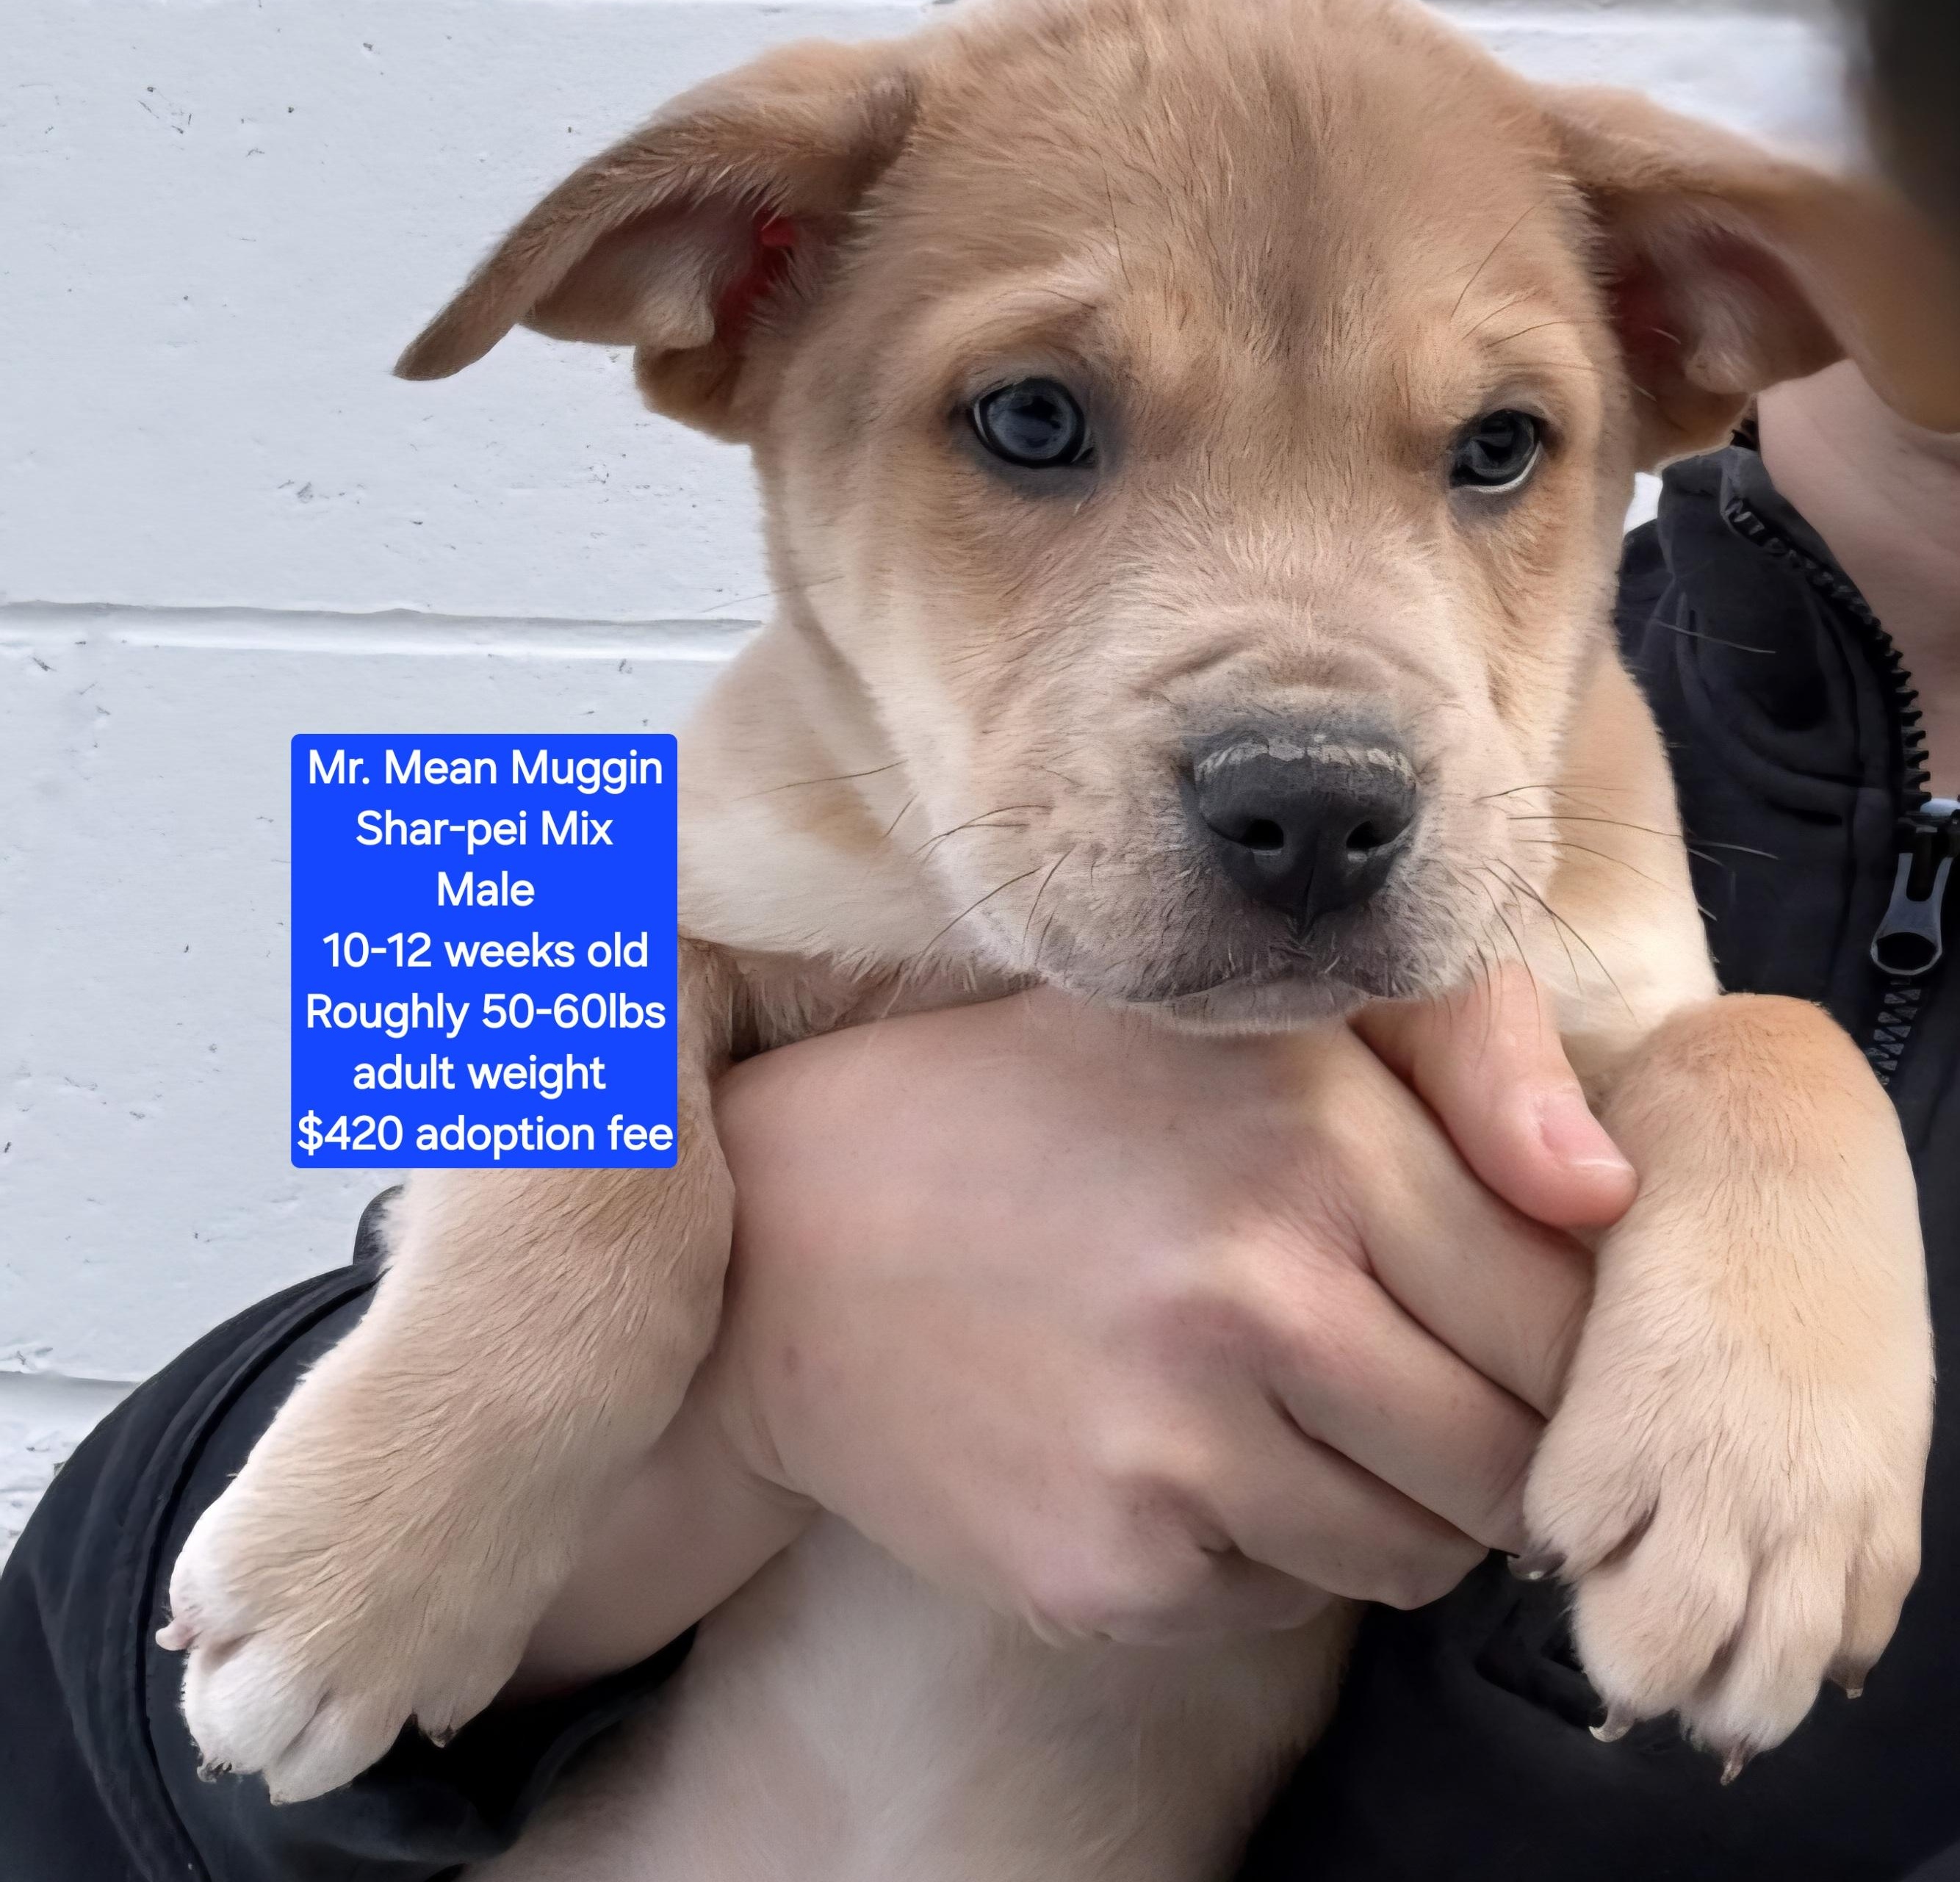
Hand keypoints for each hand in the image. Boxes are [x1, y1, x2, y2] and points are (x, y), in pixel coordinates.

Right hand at [512, 972, 1627, 1688]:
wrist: (792, 1229)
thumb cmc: (1038, 1110)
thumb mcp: (1231, 1023)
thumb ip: (1453, 1060)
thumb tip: (1606, 1198)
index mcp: (1311, 1131)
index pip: (1566, 1312)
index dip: (1557, 1341)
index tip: (1495, 1333)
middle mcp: (1254, 1285)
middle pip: (1511, 1457)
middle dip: (1487, 1441)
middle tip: (1398, 1387)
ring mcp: (1174, 1443)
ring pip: (1414, 1552)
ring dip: (1382, 1503)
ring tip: (1278, 1411)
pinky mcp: (1108, 1567)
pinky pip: (1282, 1600)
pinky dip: (1256, 1548)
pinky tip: (1165, 1453)